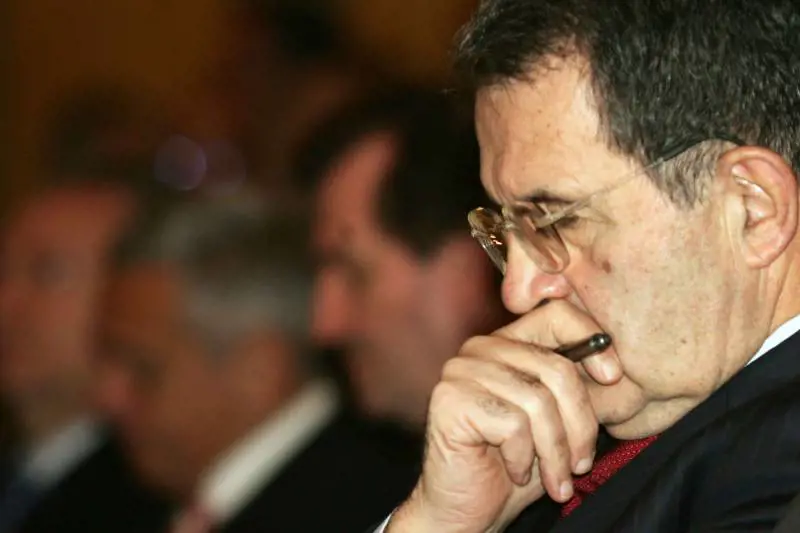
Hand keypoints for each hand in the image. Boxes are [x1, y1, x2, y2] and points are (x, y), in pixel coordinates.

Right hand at [387, 301, 623, 532]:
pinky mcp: (450, 398)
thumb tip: (614, 366)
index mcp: (506, 343)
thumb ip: (578, 386)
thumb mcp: (560, 421)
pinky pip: (513, 423)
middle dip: (580, 426)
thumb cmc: (516, 466)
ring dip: (555, 451)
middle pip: (556, 368)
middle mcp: (480, 348)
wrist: (467, 511)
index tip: (612, 378)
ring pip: (538, 401)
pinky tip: (514, 471)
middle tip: (581, 465)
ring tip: (555, 478)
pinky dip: (523, 457)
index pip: (556, 313)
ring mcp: (461, 370)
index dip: (591, 341)